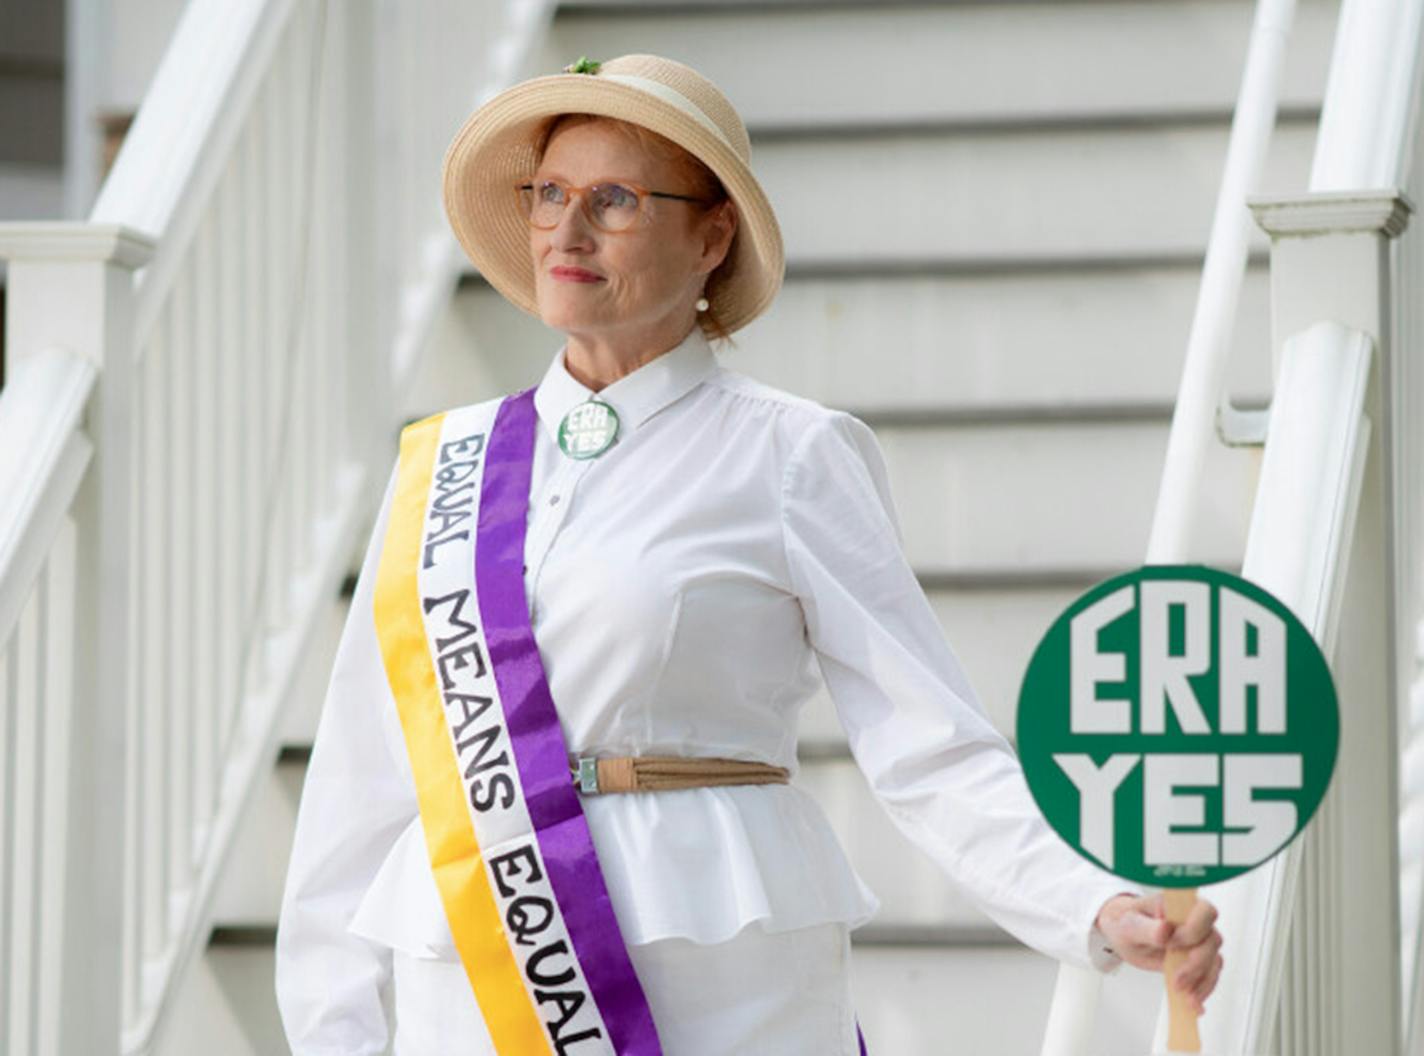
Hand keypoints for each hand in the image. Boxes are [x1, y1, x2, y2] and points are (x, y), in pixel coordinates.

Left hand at [1094, 892, 1223, 1013]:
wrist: (1124, 934)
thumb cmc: (1127, 921)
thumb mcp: (1130, 925)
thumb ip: (1147, 928)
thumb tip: (1165, 929)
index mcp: (1180, 904)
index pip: (1205, 912)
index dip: (1194, 930)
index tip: (1171, 944)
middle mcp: (1195, 921)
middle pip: (1213, 941)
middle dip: (1197, 964)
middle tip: (1177, 980)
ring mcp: (1199, 942)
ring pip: (1214, 961)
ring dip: (1202, 981)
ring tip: (1185, 996)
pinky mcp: (1197, 960)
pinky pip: (1209, 976)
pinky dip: (1202, 990)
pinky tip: (1193, 1003)